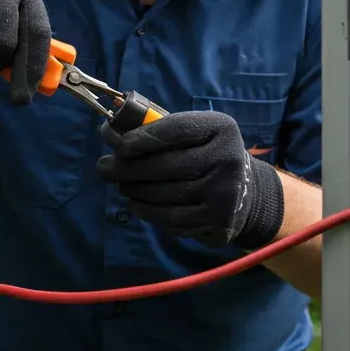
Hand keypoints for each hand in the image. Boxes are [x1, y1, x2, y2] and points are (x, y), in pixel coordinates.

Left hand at [96, 111, 284, 249]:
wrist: (246, 193)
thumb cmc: (206, 156)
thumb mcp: (194, 135)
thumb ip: (159, 130)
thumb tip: (110, 132)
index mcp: (221, 128)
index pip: (175, 130)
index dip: (141, 137)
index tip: (116, 144)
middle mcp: (227, 159)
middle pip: (163, 165)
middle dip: (125, 167)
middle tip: (103, 168)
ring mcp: (224, 193)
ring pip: (162, 194)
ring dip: (132, 189)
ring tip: (119, 185)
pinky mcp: (217, 222)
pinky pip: (169, 218)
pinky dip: (146, 210)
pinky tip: (136, 203)